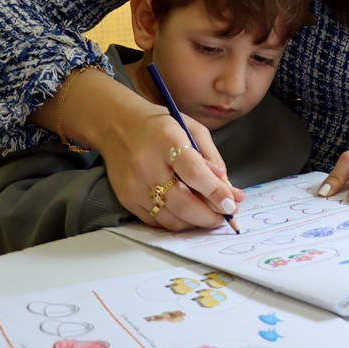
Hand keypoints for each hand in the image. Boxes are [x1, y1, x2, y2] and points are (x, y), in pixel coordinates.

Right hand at [32, 69, 241, 230]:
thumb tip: (226, 188)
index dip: (215, 192)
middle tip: (226, 216)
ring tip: (211, 217)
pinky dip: (177, 222)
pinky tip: (189, 215)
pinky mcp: (126, 199)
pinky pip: (155, 221)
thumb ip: (211, 157)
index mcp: (167, 140)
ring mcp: (134, 185)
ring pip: (170, 218)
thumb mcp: (192, 129)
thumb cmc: (160, 125)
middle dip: (209, 216)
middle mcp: (147, 165)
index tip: (232, 204)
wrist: (116, 125)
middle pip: (182, 203)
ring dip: (196, 222)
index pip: (195, 173)